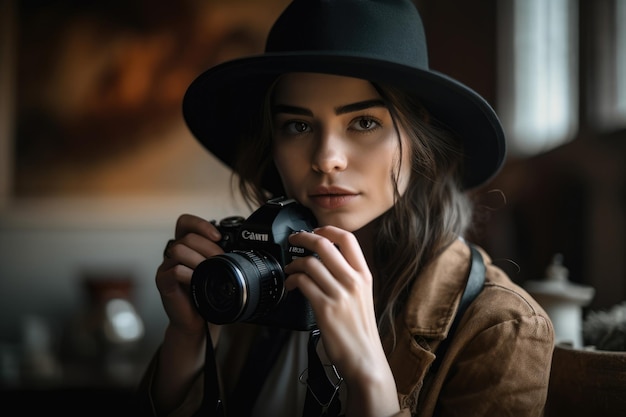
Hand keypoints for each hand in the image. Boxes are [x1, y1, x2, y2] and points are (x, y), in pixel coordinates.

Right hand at [156, 214, 223, 335]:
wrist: (198, 322)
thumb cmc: (207, 295)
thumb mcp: (216, 270)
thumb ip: (219, 256)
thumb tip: (236, 246)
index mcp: (186, 246)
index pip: (185, 222)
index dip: (201, 224)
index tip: (218, 236)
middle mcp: (173, 254)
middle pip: (186, 237)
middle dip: (208, 247)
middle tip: (219, 260)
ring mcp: (166, 267)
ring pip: (178, 250)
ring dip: (198, 259)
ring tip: (208, 271)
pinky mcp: (163, 282)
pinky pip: (174, 270)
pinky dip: (189, 274)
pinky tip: (197, 281)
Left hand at [285, 226, 399, 415]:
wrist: (364, 358)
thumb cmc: (361, 331)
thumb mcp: (363, 297)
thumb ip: (350, 277)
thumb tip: (328, 261)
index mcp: (364, 275)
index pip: (348, 239)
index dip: (328, 230)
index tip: (315, 230)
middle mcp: (353, 281)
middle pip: (324, 245)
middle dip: (303, 237)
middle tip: (294, 239)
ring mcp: (339, 294)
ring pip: (310, 263)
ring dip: (294, 263)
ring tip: (290, 269)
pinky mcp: (325, 308)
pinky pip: (303, 283)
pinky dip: (292, 281)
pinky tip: (291, 286)